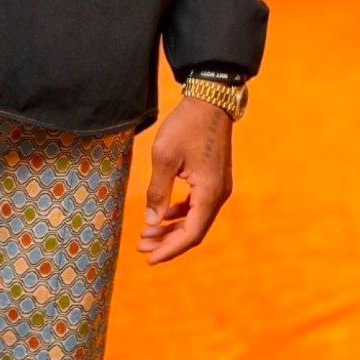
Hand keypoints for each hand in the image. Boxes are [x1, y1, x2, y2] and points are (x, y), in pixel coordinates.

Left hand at [138, 98, 233, 265]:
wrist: (210, 100)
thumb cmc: (186, 126)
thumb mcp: (164, 158)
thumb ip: (157, 192)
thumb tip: (152, 222)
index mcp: (210, 193)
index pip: (191, 234)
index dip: (170, 250)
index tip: (149, 259)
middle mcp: (219, 195)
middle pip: (194, 231)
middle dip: (167, 242)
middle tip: (141, 246)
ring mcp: (218, 187)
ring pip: (195, 219)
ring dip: (172, 229)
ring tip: (146, 234)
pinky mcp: (214, 180)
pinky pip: (197, 206)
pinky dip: (179, 214)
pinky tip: (162, 215)